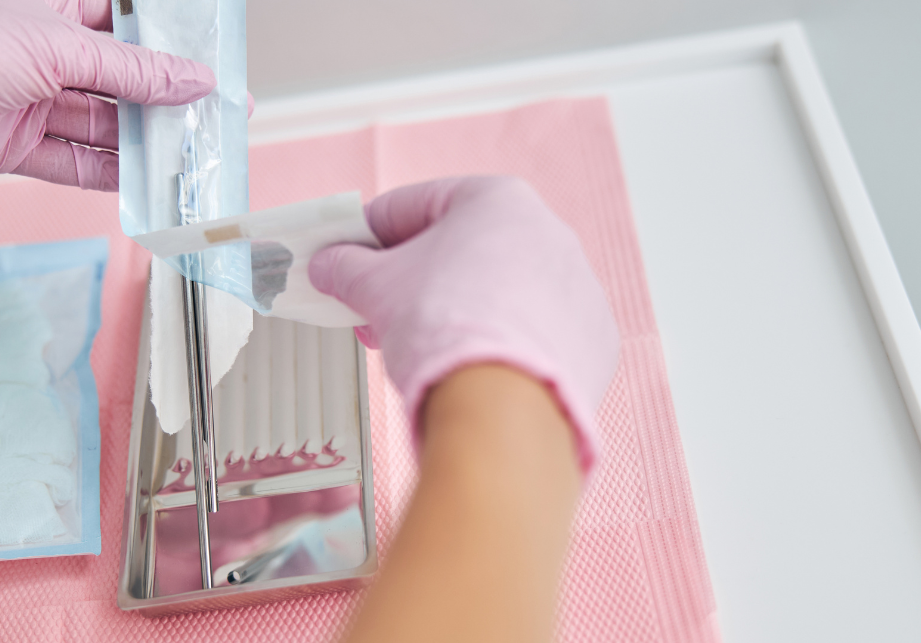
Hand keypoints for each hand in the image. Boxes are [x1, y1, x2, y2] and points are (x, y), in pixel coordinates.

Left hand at [0, 0, 212, 241]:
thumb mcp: (58, 48)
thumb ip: (131, 70)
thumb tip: (190, 78)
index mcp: (47, 9)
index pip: (119, 19)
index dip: (163, 38)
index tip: (207, 56)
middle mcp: (39, 54)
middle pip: (117, 76)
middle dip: (163, 96)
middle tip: (211, 112)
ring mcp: (28, 101)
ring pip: (101, 122)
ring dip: (143, 139)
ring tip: (187, 151)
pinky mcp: (16, 146)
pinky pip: (75, 161)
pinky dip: (109, 173)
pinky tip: (144, 180)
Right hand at [308, 177, 620, 474]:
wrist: (505, 405)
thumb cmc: (442, 326)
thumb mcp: (374, 287)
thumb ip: (345, 268)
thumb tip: (329, 265)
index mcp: (498, 200)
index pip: (414, 205)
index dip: (368, 234)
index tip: (345, 259)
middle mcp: (549, 233)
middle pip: (461, 249)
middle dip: (410, 280)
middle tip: (373, 312)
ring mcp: (577, 286)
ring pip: (500, 292)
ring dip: (455, 312)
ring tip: (416, 347)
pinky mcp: (591, 338)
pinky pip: (535, 333)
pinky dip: (503, 345)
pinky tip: (473, 371)